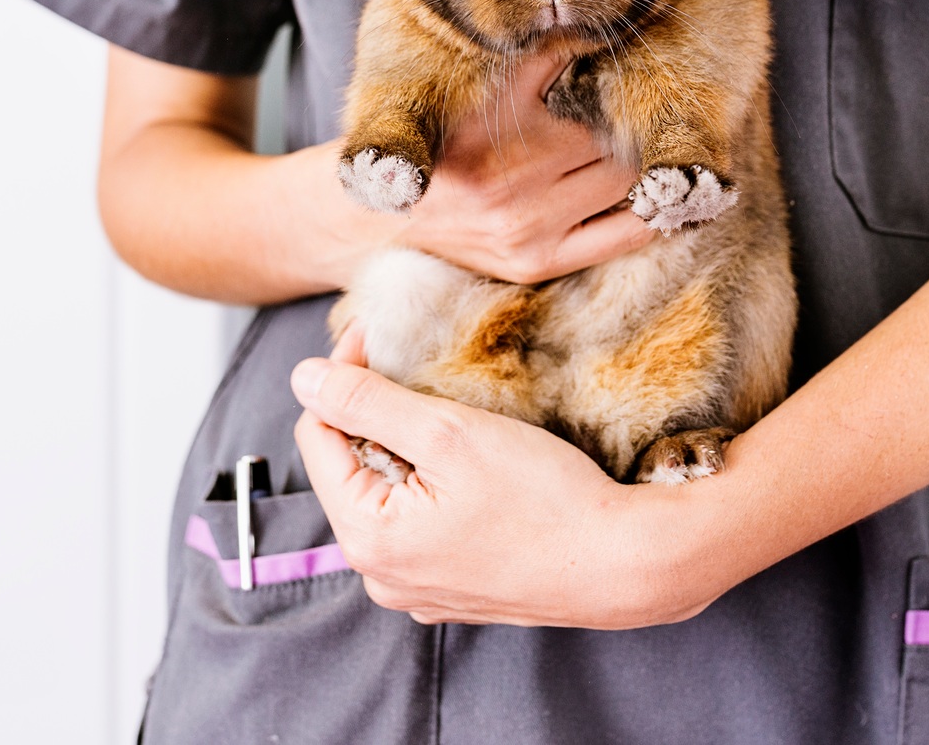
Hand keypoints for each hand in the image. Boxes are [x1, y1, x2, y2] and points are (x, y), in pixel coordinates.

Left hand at [292, 325, 719, 627]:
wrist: (625, 564)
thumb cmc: (546, 499)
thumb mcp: (450, 433)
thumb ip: (367, 402)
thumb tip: (302, 376)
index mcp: (366, 539)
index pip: (319, 435)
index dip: (344, 376)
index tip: (379, 337)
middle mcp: (380, 576)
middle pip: (352, 466)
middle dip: (380, 415)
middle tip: (425, 375)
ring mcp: (417, 590)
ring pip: (390, 494)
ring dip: (411, 449)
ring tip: (458, 422)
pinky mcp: (453, 590)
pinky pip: (422, 525)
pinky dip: (437, 488)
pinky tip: (477, 470)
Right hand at [391, 52, 652, 283]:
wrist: (388, 214)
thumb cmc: (443, 141)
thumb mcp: (485, 90)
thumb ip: (541, 57)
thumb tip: (592, 27)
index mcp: (515, 142)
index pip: (606, 120)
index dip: (623, 106)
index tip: (632, 100)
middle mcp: (523, 195)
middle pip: (621, 160)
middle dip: (632, 142)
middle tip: (640, 130)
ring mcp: (530, 236)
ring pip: (627, 196)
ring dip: (640, 176)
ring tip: (648, 159)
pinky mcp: (535, 266)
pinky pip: (618, 242)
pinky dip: (644, 219)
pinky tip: (654, 201)